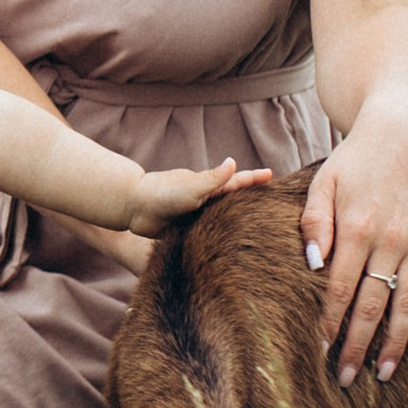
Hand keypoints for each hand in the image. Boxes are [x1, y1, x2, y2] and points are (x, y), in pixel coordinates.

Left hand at [124, 158, 272, 240]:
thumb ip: (213, 179)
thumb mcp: (192, 186)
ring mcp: (197, 215)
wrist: (134, 208)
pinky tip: (227, 245)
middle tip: (271, 202)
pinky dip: (218, 236)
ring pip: (222, 219)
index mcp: (209, 188)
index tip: (272, 175)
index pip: (237, 182)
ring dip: (237, 221)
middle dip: (251, 200)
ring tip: (256, 225)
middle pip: (233, 200)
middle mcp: (205, 201)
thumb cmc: (163, 193)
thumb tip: (234, 162)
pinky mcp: (188, 231)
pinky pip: (208, 234)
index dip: (254, 179)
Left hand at [301, 107, 407, 387]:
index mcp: (357, 228)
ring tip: (384, 373)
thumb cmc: (352, 161)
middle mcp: (389, 239)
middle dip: (358, 344)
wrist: (399, 133)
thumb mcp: (322, 183)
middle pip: (372, 304)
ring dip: (396, 342)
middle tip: (346, 377)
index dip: (330, 323)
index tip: (321, 351)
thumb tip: (313, 265)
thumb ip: (315, 224)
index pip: (340, 288)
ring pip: (407, 303)